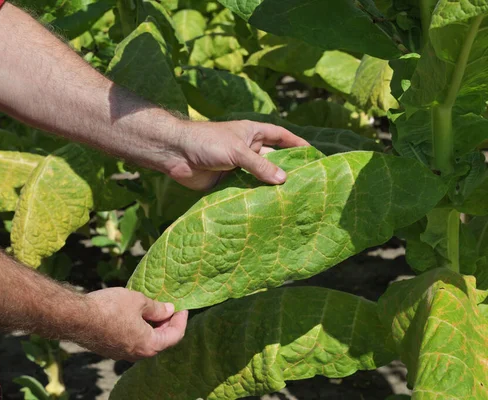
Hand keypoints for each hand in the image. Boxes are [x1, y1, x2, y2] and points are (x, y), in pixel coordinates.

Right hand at [82, 287, 187, 360]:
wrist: (77, 317)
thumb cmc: (110, 308)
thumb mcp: (138, 301)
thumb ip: (157, 308)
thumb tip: (169, 310)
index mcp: (149, 345)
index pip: (175, 336)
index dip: (181, 320)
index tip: (183, 307)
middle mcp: (137, 354)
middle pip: (161, 341)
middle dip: (167, 323)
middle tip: (169, 306)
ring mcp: (123, 354)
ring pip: (145, 341)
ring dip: (152, 326)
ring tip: (152, 308)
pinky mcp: (111, 349)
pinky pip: (131, 340)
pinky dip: (139, 329)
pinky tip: (135, 314)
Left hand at [166, 120, 308, 189]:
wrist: (175, 153)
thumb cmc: (207, 142)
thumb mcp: (237, 151)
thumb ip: (259, 166)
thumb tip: (284, 180)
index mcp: (253, 133)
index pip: (281, 136)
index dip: (297, 143)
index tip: (313, 153)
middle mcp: (248, 150)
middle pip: (273, 161)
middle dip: (287, 171)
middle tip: (307, 184)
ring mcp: (238, 167)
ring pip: (259, 178)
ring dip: (270, 188)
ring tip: (292, 201)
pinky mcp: (227, 182)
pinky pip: (245, 191)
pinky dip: (254, 198)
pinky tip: (267, 208)